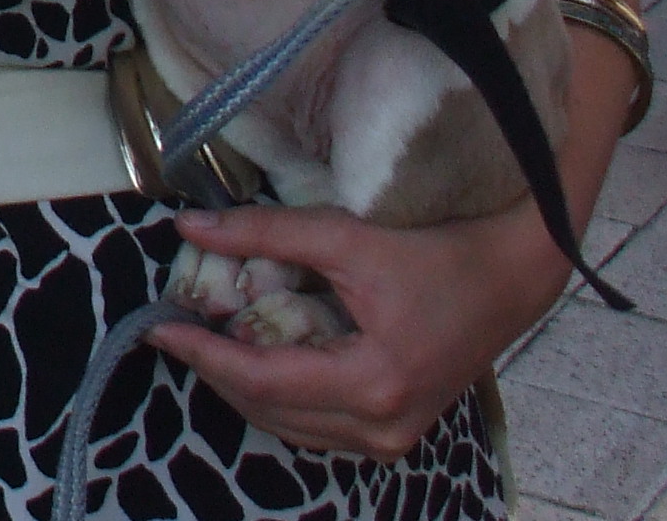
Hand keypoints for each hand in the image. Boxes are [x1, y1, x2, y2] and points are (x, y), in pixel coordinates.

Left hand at [152, 197, 563, 458]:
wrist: (510, 277)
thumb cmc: (436, 252)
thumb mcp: (347, 238)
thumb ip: (266, 233)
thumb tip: (189, 227)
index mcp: (371, 384)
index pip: (260, 381)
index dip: (202, 355)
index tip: (156, 328)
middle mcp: (381, 426)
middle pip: (270, 410)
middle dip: (217, 371)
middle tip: (175, 329)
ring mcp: (392, 437)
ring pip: (290, 425)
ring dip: (246, 387)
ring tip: (209, 341)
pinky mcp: (396, 432)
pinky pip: (318, 426)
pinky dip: (281, 397)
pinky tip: (260, 360)